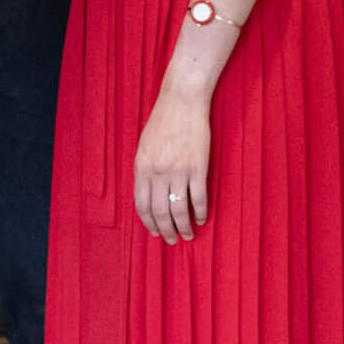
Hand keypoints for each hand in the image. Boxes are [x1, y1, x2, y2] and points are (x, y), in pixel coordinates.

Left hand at [133, 82, 211, 244]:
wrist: (182, 102)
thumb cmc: (162, 122)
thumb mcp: (144, 146)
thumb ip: (145, 170)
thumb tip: (148, 194)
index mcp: (142, 167)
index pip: (141, 204)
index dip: (148, 222)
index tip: (154, 232)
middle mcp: (158, 172)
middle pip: (160, 212)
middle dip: (166, 230)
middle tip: (172, 240)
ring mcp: (178, 171)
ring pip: (179, 209)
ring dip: (184, 226)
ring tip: (188, 235)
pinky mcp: (198, 167)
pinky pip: (199, 198)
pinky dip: (200, 212)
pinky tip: (201, 218)